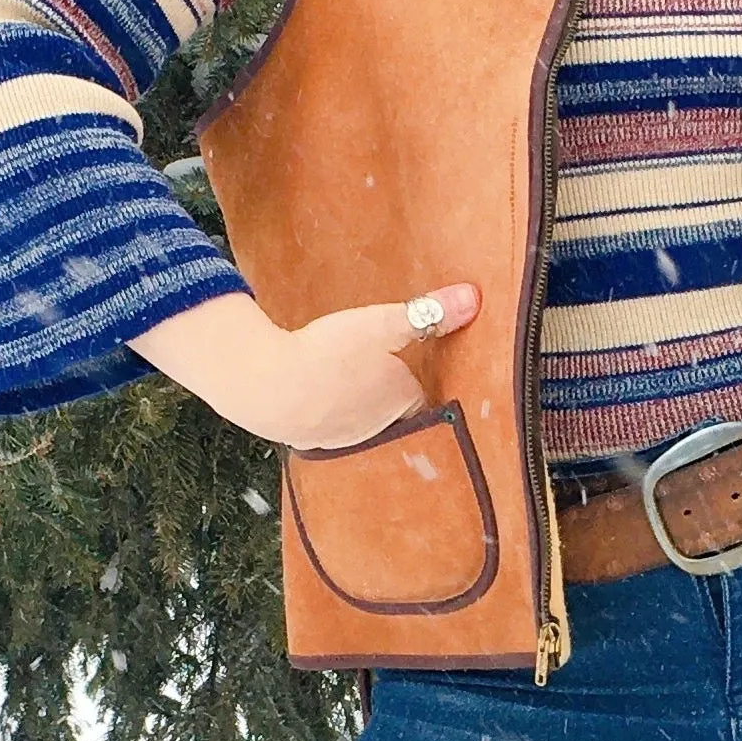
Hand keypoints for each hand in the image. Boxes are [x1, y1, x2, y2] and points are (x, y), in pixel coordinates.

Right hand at [131, 280, 482, 448]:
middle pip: (395, 407)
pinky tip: (316, 392)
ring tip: (345, 376)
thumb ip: (428, 313)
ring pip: (363, 419)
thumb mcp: (383, 324)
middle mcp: (382, 429)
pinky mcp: (313, 442)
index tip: (407, 356)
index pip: (423, 389)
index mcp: (405, 403)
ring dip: (357, 401)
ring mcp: (347, 439)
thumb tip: (474, 298)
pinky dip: (327, 410)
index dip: (415, 370)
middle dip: (388, 389)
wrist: (268, 388)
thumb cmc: (330, 357)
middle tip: (374, 364)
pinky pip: (329, 424)